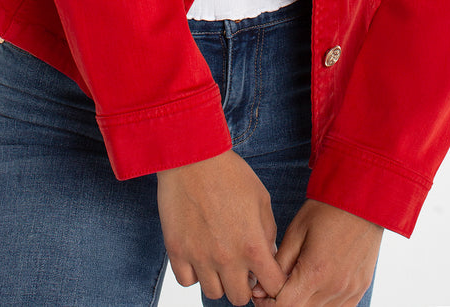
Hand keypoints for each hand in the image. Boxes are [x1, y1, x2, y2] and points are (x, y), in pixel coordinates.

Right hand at [156, 149, 286, 304]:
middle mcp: (227, 259)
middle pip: (239, 298)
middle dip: (244, 285)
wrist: (193, 157)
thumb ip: (268, 231)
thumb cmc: (230, 173)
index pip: (272, 286)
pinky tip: (199, 254)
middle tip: (241, 266)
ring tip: (218, 258)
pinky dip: (194, 273)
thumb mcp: (261, 198)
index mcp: (253, 245)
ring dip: (219, 280)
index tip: (267, 274)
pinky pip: (187, 281)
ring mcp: (200, 257)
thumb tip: (269, 254)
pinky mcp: (177, 252)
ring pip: (213, 293)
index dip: (273, 282)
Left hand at [251, 199, 382, 305]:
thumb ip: (278, 264)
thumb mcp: (296, 231)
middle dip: (284, 304)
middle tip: (276, 288)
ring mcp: (350, 290)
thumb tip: (260, 291)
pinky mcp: (360, 288)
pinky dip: (323, 304)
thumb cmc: (326, 210)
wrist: (362, 199)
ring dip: (304, 304)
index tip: (261, 293)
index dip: (267, 304)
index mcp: (314, 272)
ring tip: (297, 285)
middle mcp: (334, 287)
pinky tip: (316, 287)